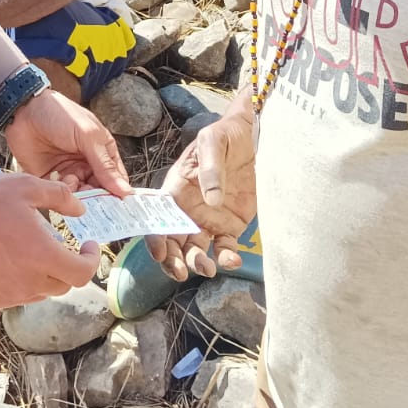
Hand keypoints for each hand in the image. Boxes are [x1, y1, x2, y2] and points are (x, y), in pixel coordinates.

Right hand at [0, 172, 99, 308]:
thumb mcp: (24, 186)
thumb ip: (60, 197)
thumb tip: (81, 209)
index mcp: (42, 256)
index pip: (81, 274)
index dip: (91, 261)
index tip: (88, 246)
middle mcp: (27, 282)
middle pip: (62, 285)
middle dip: (67, 266)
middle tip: (61, 246)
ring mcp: (5, 295)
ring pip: (38, 292)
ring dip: (43, 275)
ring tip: (29, 249)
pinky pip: (12, 295)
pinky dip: (17, 281)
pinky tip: (4, 259)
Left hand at [4, 88, 132, 196]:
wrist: (24, 111)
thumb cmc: (60, 114)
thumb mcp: (88, 136)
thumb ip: (104, 165)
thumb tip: (125, 191)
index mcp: (102, 151)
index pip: (116, 179)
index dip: (119, 193)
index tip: (119, 206)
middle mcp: (87, 164)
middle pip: (99, 191)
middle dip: (97, 197)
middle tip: (93, 200)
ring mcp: (69, 171)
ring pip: (80, 195)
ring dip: (78, 193)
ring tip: (71, 180)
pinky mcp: (50, 178)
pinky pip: (60, 193)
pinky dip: (62, 191)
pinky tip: (59, 179)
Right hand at [147, 110, 257, 280]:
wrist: (253, 139)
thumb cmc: (225, 135)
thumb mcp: (213, 141)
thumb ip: (210, 168)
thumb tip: (212, 200)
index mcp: (175, 190)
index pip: (156, 218)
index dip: (153, 238)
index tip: (159, 253)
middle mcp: (187, 210)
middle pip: (172, 242)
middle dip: (172, 260)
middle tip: (180, 272)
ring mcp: (207, 221)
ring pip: (194, 251)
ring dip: (196, 264)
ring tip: (207, 268)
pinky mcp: (230, 228)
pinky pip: (224, 249)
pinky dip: (226, 259)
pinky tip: (232, 260)